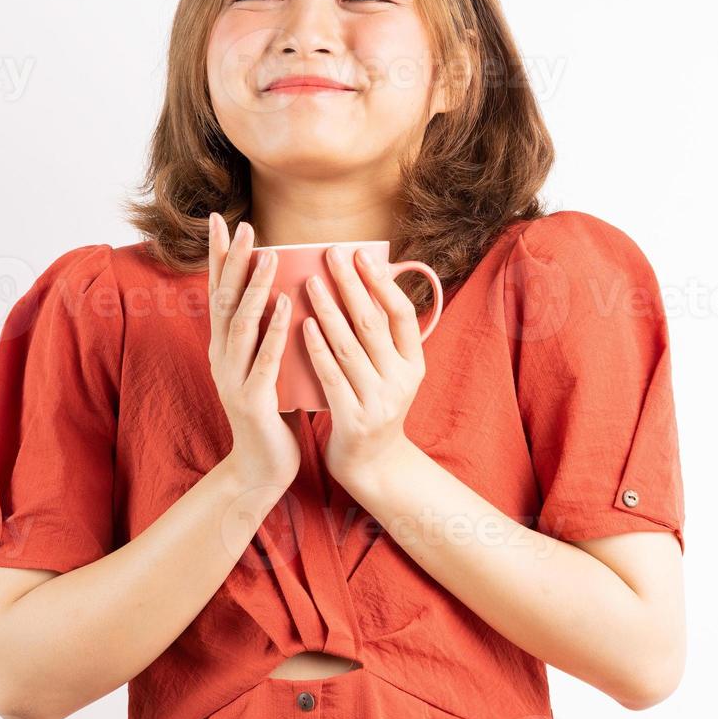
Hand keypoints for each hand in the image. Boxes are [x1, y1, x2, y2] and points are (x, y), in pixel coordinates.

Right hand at [205, 212, 302, 493]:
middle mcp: (221, 356)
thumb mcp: (269, 364)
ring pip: (240, 324)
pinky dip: (274, 330)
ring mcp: (233, 377)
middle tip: (244, 225)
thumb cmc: (273, 412)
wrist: (262, 467)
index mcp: (225, 346)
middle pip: (223, 299)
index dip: (221, 256)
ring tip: (269, 255)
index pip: (219, 292)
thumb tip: (292, 288)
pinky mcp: (251, 399)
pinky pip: (264, 358)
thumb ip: (271, 332)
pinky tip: (287, 306)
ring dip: (254, 287)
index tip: (222, 219)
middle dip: (234, 261)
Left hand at [302, 245, 425, 494]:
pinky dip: (317, 348)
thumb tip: (371, 281)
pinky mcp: (353, 419)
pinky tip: (303, 325)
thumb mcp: (392, 373)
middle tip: (331, 254)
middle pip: (373, 324)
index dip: (382, 283)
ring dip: (328, 310)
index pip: (402, 315)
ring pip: (349, 346)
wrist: (372, 464)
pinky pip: (331, 376)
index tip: (360, 253)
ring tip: (310, 282)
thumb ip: (384, 337)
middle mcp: (401, 381)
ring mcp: (378, 402)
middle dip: (351, 285)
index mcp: (414, 364)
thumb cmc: (374, 405)